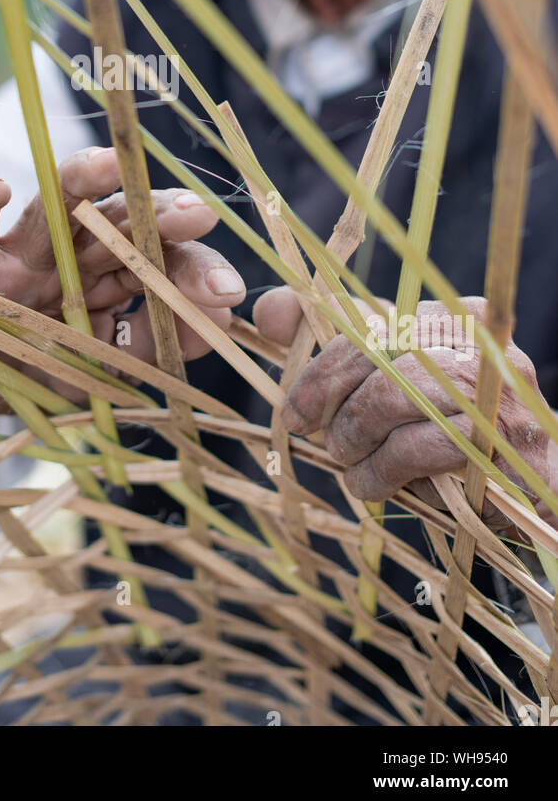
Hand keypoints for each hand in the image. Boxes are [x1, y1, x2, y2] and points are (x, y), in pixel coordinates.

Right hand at [0, 146, 245, 429]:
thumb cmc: (38, 366)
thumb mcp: (100, 366)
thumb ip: (154, 345)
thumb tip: (222, 323)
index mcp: (107, 274)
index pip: (157, 258)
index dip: (193, 268)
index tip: (229, 291)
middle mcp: (68, 252)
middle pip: (115, 222)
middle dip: (156, 216)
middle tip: (196, 213)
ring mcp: (15, 253)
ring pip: (49, 206)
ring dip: (78, 181)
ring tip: (109, 164)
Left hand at [254, 288, 553, 528]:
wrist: (536, 491)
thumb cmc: (456, 432)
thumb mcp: (398, 383)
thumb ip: (339, 345)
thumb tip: (268, 309)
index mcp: (454, 314)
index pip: (368, 319)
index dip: (319, 361)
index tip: (294, 408)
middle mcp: (479, 340)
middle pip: (374, 355)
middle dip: (330, 401)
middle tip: (315, 435)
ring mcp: (494, 388)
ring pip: (388, 399)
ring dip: (353, 441)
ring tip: (349, 465)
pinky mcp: (499, 440)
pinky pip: (415, 448)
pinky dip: (380, 472)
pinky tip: (372, 486)